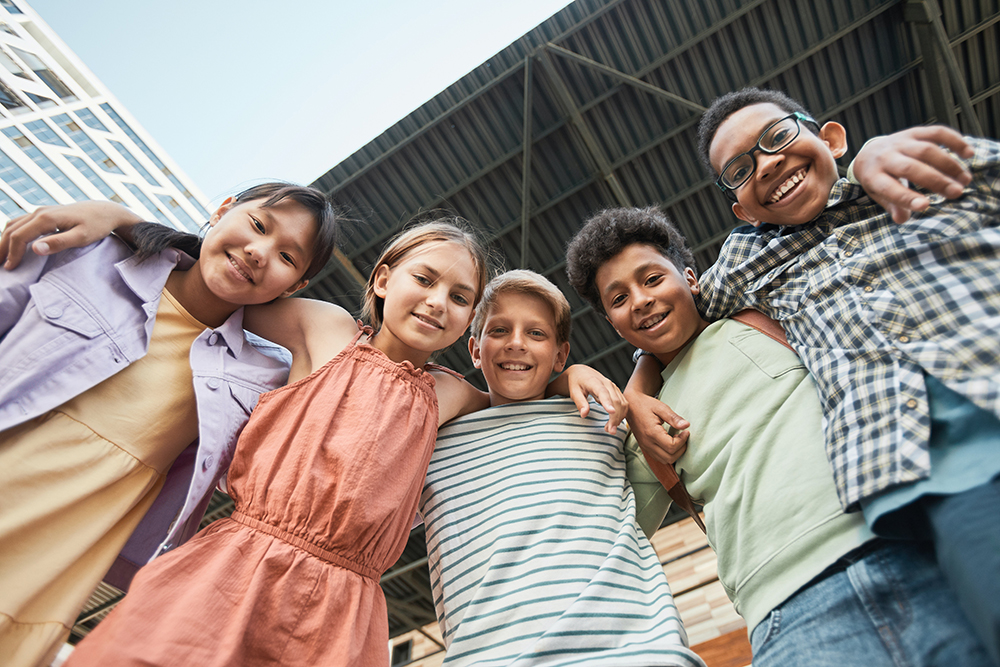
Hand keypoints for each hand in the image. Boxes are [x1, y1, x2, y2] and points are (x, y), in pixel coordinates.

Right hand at [0, 202, 141, 269]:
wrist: (106, 211)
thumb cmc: (97, 226)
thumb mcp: (81, 237)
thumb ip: (58, 243)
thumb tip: (35, 249)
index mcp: (46, 218)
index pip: (19, 237)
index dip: (12, 254)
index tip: (10, 270)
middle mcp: (39, 212)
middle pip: (11, 229)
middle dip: (2, 248)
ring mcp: (41, 210)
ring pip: (14, 224)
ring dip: (4, 240)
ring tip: (1, 257)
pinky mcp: (45, 213)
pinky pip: (21, 222)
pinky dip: (12, 233)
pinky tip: (12, 244)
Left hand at [560, 364, 627, 433]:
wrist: (583, 372)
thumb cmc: (577, 382)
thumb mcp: (574, 391)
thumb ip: (580, 402)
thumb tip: (584, 414)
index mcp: (595, 382)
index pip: (603, 392)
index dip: (608, 402)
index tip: (611, 412)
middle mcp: (607, 384)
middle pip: (616, 401)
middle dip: (615, 417)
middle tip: (610, 431)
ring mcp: (614, 387)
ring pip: (622, 403)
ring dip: (619, 417)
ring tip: (610, 429)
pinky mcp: (617, 392)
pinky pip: (624, 404)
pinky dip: (621, 414)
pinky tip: (613, 422)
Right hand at [623, 390, 688, 463]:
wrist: (630, 405)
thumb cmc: (645, 405)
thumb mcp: (661, 408)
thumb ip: (674, 418)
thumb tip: (686, 425)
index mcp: (652, 433)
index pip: (672, 446)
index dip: (683, 440)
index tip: (686, 431)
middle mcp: (648, 443)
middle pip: (670, 457)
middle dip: (681, 449)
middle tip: (683, 436)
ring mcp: (645, 447)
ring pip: (665, 460)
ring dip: (675, 453)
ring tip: (677, 439)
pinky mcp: (645, 447)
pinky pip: (659, 458)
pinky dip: (667, 454)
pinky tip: (669, 442)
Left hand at [853, 126, 973, 222]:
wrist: (869, 153)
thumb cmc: (879, 180)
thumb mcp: (879, 195)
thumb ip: (893, 206)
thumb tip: (902, 219)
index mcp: (874, 176)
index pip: (889, 188)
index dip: (907, 198)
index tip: (925, 206)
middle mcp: (885, 157)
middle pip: (911, 168)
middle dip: (936, 181)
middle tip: (957, 193)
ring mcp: (900, 142)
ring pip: (926, 150)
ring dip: (949, 165)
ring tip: (965, 180)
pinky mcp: (914, 132)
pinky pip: (936, 133)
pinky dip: (954, 141)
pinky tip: (968, 154)